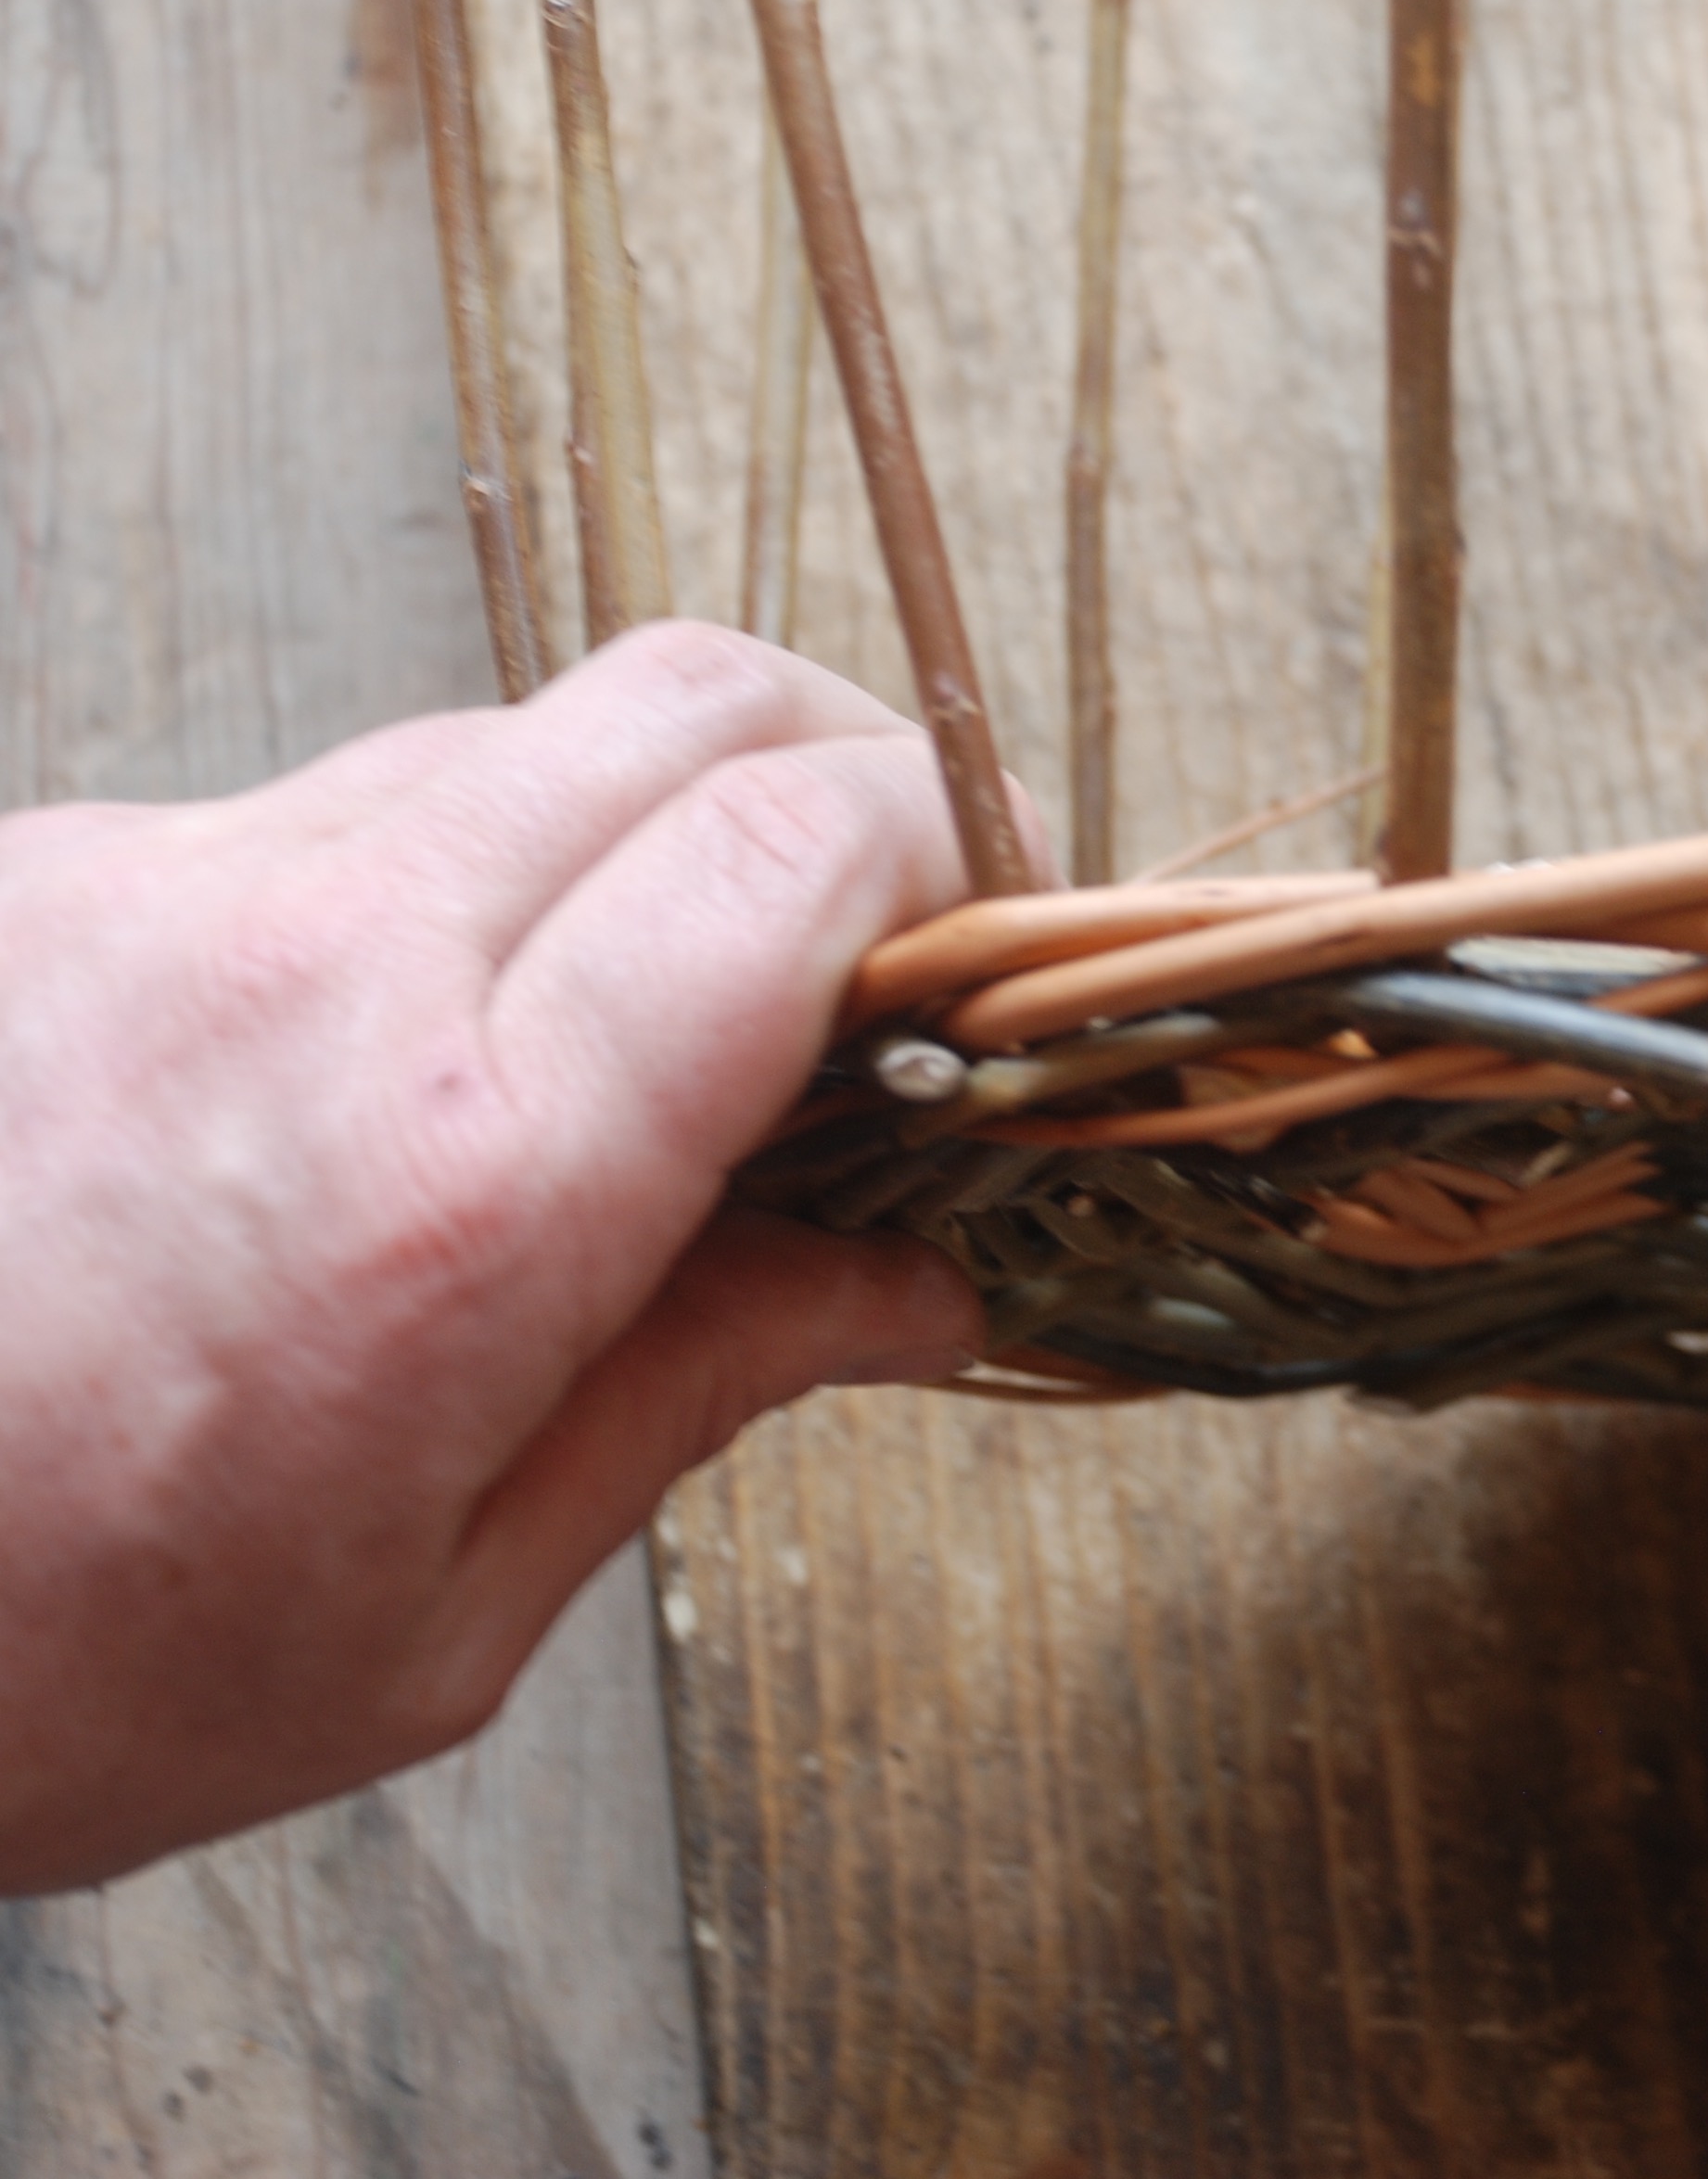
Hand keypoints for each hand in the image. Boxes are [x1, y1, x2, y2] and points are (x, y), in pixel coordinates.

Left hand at [0, 624, 1020, 1891]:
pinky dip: (424, 887)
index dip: (940, 861)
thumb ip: (699, 1392)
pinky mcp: (46, 869)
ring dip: (625, 835)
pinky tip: (369, 1065)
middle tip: (861, 938)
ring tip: (605, 1029)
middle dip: (836, 777)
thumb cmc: (30, 1664)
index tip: (960, 971)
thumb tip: (916, 1283)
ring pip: (509, 736)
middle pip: (688, 698)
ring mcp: (159, 886)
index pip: (799, 846)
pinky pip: (319, 807)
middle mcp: (323, 968)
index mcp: (468, 1180)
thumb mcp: (428, 1616)